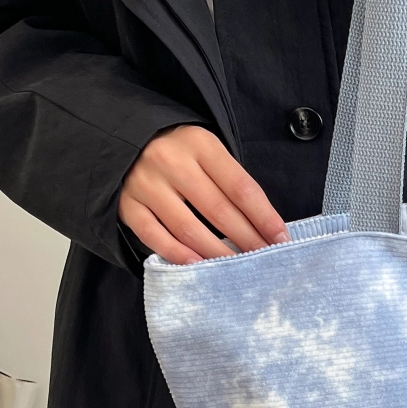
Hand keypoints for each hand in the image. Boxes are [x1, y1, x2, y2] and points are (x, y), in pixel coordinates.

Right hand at [118, 125, 288, 263]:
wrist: (124, 138)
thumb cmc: (179, 150)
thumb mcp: (208, 150)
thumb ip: (230, 180)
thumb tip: (263, 225)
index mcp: (200, 145)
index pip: (241, 188)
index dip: (264, 217)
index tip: (282, 239)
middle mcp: (171, 162)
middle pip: (219, 211)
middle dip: (247, 240)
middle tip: (265, 260)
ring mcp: (146, 184)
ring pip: (188, 229)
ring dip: (217, 253)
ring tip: (237, 269)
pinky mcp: (128, 205)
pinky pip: (154, 237)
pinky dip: (178, 255)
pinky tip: (198, 266)